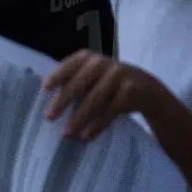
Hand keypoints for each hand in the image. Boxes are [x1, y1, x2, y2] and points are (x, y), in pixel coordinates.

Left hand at [44, 49, 169, 140]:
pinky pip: (110, 111)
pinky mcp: (130, 91)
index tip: (45, 88)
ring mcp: (118, 75)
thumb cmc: (107, 82)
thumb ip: (72, 80)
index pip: (69, 64)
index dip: (58, 75)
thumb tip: (46, 99)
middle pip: (79, 83)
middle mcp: (102, 62)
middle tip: (49, 117)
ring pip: (94, 99)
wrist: (146, 88)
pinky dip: (97, 124)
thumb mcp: (91, 75)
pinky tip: (86, 135)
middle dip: (63, 101)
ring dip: (79, 118)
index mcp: (87, 57)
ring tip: (67, 133)